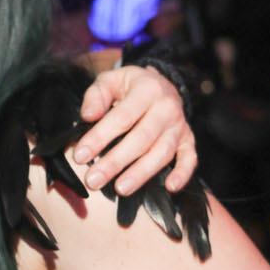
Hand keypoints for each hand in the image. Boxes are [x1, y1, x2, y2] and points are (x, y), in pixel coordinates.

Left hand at [73, 65, 195, 195]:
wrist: (162, 84)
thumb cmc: (130, 87)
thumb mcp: (111, 80)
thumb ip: (96, 96)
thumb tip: (89, 116)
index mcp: (147, 90)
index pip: (122, 118)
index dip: (99, 138)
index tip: (79, 156)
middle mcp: (167, 108)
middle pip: (141, 139)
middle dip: (115, 162)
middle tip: (94, 181)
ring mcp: (179, 126)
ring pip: (162, 152)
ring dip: (141, 173)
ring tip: (121, 189)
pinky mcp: (188, 140)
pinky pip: (190, 158)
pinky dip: (183, 173)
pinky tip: (170, 187)